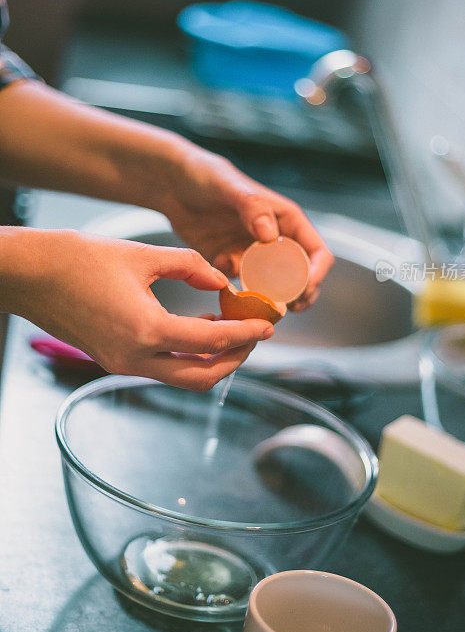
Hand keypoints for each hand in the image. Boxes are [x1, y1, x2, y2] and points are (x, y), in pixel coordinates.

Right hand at [2, 229, 273, 389]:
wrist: (29, 274)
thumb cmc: (78, 259)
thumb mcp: (142, 255)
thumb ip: (190, 267)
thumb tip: (221, 282)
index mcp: (147, 329)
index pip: (212, 341)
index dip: (246, 333)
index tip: (268, 325)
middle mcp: (135, 357)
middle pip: (202, 376)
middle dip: (236, 359)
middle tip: (254, 334)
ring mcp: (122, 363)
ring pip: (182, 377)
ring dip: (212, 360)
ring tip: (231, 329)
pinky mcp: (114, 360)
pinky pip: (162, 367)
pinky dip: (187, 355)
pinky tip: (198, 327)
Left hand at [162, 147, 334, 309]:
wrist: (173, 184)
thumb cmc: (206, 176)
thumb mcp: (229, 186)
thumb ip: (253, 207)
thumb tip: (271, 236)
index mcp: (286, 220)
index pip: (316, 251)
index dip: (316, 273)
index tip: (305, 290)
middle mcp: (274, 240)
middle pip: (301, 277)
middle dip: (299, 296)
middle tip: (288, 310)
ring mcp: (253, 255)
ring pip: (274, 287)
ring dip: (271, 301)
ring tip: (262, 311)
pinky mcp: (231, 264)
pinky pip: (242, 287)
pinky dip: (239, 295)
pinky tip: (225, 284)